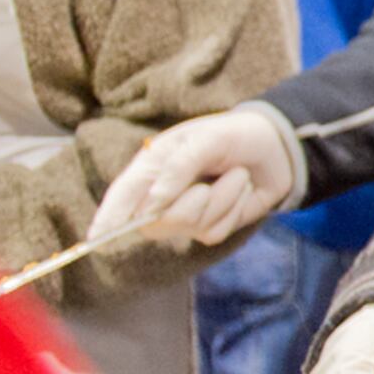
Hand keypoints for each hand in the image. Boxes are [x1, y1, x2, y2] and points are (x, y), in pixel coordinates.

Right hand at [92, 103, 297, 249]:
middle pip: (154, 222)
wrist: (277, 148)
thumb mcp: (208, 140)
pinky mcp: (210, 226)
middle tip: (207, 187)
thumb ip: (178, 167)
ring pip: (190, 227)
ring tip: (233, 176)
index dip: (108, 217)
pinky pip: (214, 231)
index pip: (123, 195)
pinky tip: (239, 190)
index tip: (96, 237)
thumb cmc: (236, 135)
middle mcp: (163, 192)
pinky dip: (233, 209)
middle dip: (187, 207)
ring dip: (220, 201)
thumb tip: (154, 204)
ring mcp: (186, 212)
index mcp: (153, 165)